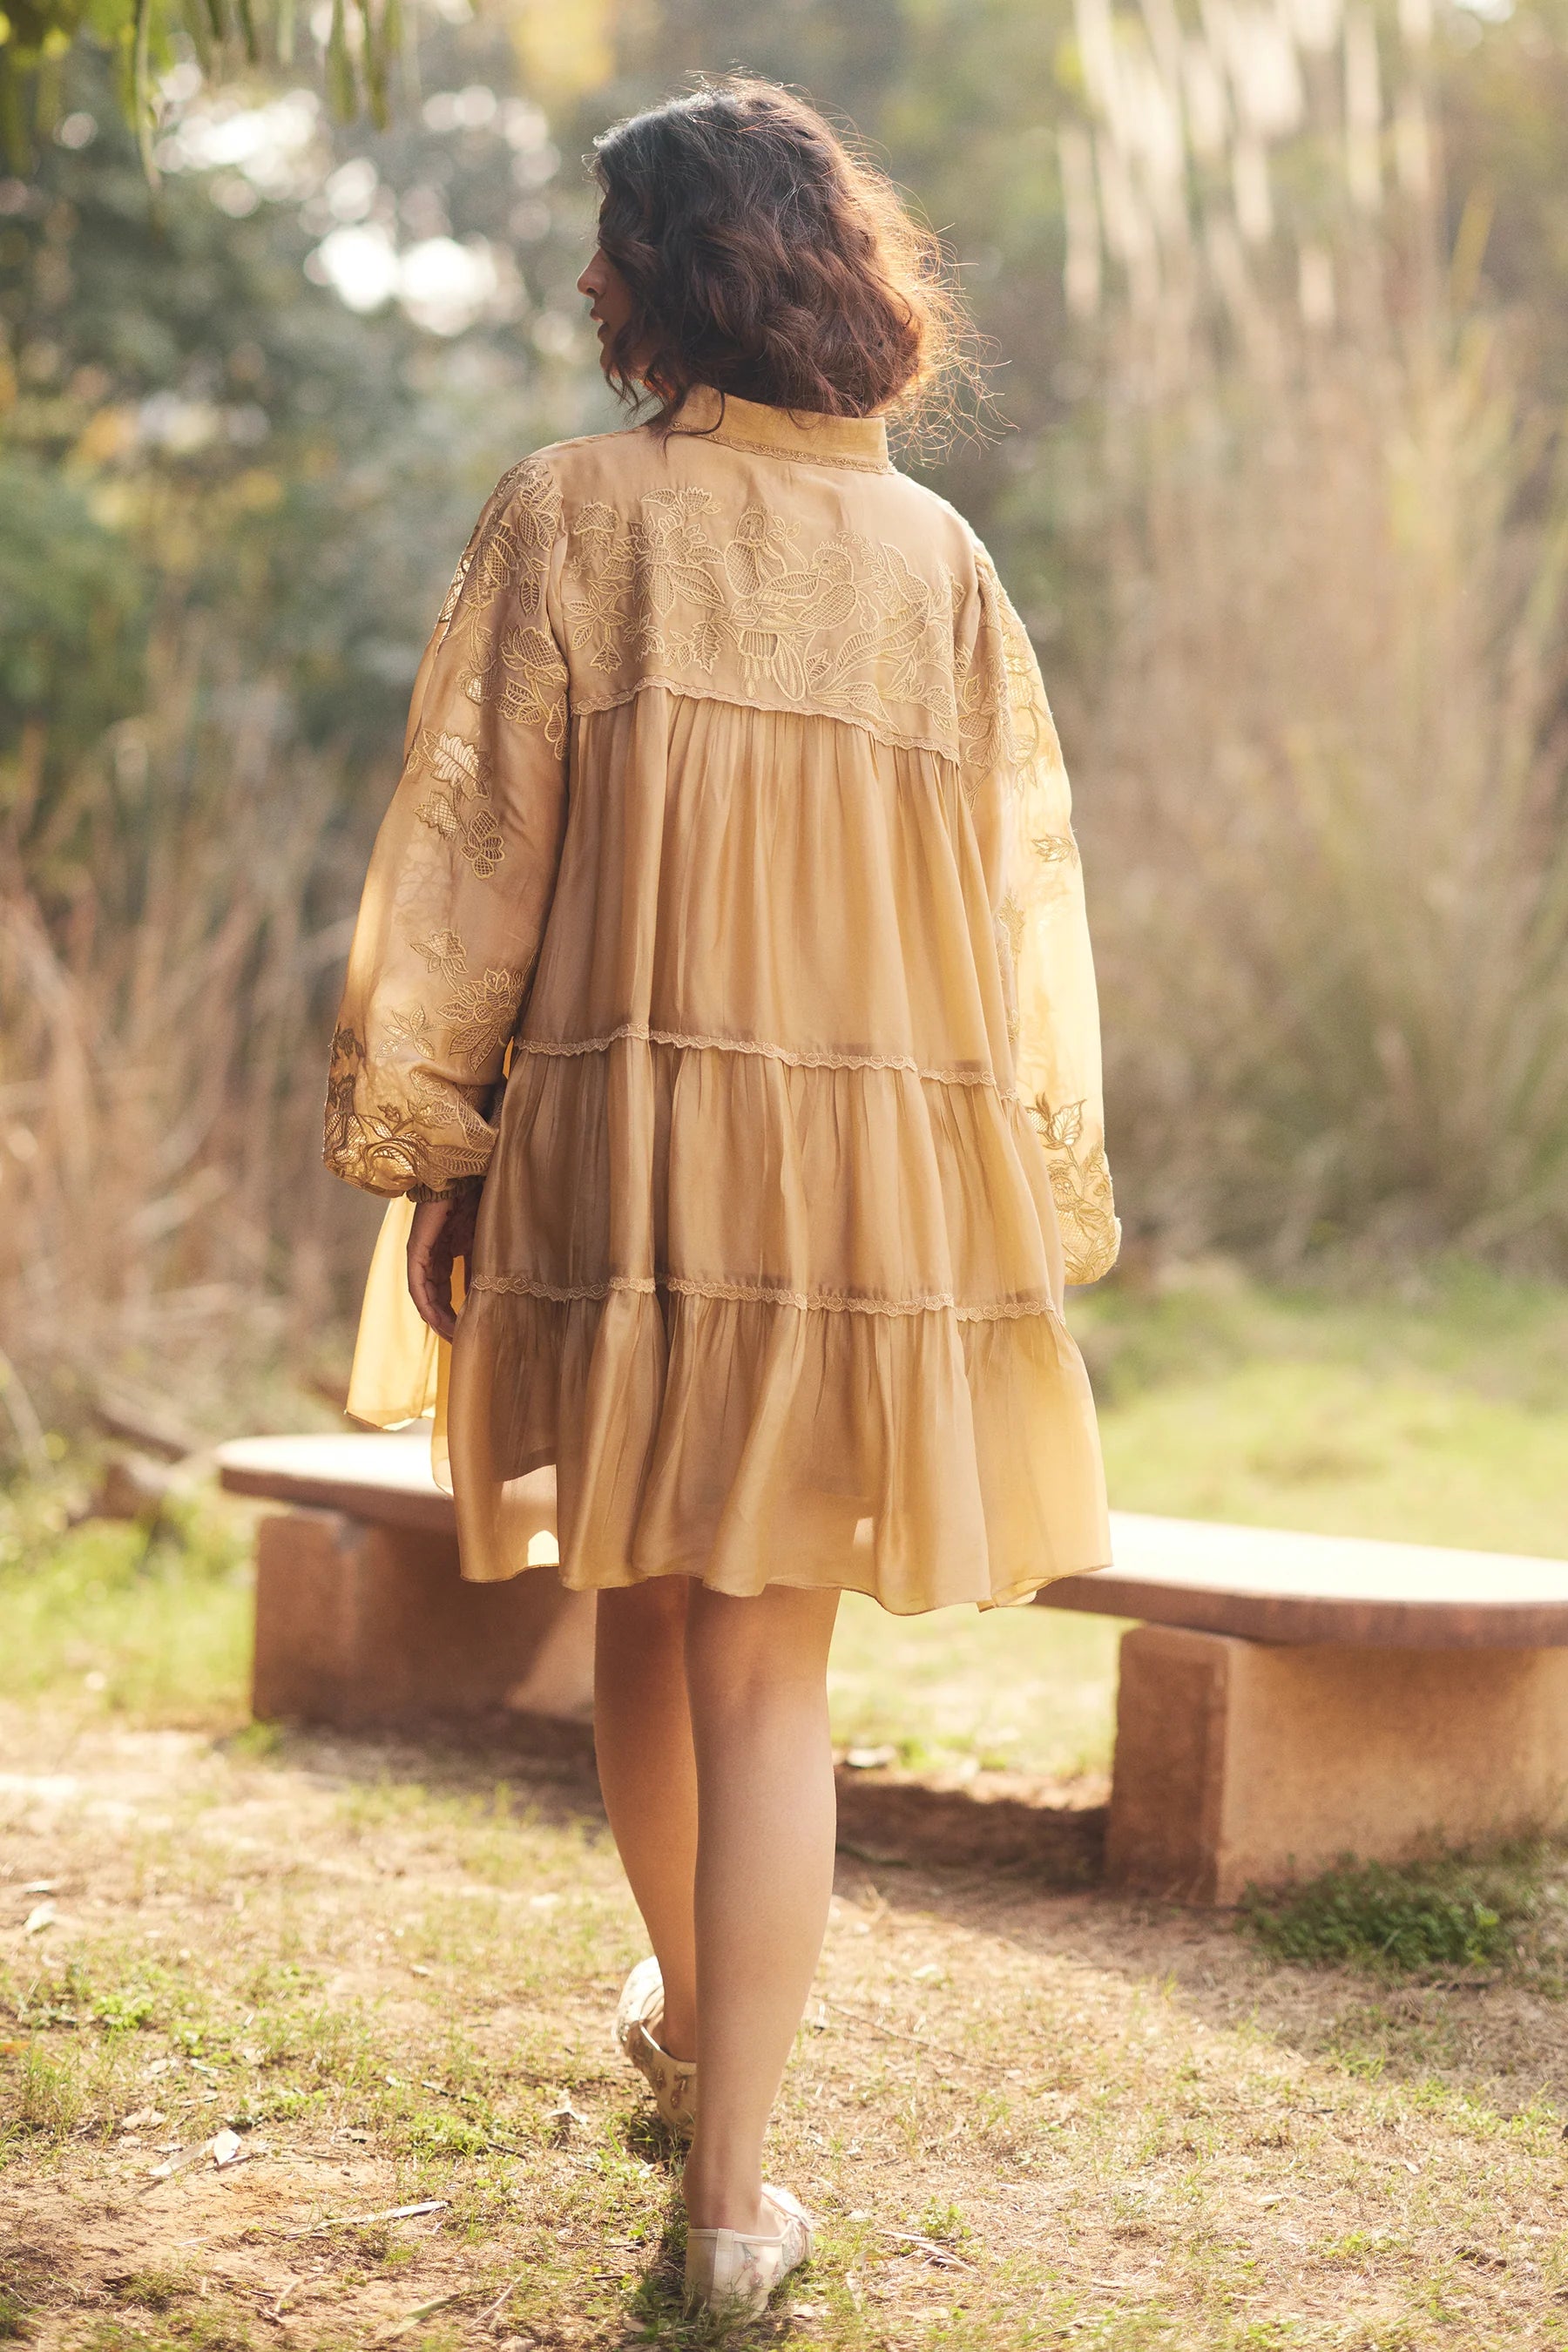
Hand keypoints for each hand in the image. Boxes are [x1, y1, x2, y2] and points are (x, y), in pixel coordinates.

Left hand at [407, 1189, 477, 1341]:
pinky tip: (434, 1318)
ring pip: (424, 1293)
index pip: (446, 1289)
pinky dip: (425, 1302)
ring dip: (435, 1316)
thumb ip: (480, 1266)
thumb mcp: (483, 1241)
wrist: (465, 1174)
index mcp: (446, 1250)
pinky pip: (417, 1282)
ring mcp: (421, 1252)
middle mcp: (431, 1254)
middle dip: (445, 1320)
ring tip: (450, 1335)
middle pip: (434, 1295)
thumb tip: (487, 1296)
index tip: (467, 1331)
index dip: (455, 1312)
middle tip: (459, 1340)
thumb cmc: (478, 1200)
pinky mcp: (416, 1248)